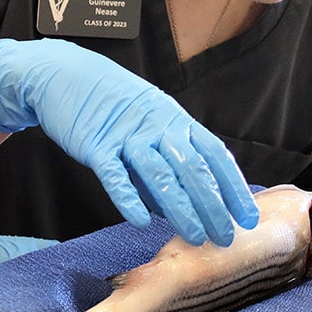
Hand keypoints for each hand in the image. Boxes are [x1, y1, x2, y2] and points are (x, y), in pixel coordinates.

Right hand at [0, 38, 258, 245]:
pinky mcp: (96, 145)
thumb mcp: (149, 121)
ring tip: (195, 237)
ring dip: (181, 209)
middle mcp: (157, 126)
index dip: (233, 187)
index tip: (247, 217)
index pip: (214, 155)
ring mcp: (126, 135)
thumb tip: (182, 207)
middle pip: (193, 169)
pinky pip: (115, 175)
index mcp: (175, 120)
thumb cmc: (111, 102)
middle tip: (225, 237)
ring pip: (160, 175)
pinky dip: (129, 198)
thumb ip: (166, 161)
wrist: (64, 75)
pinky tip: (140, 221)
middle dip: (213, 206)